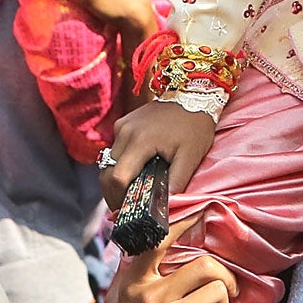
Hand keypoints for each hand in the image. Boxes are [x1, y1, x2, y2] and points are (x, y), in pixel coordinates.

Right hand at [99, 216, 235, 302]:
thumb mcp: (121, 301)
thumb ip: (136, 275)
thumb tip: (151, 244)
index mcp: (134, 284)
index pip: (158, 242)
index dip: (184, 222)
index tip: (203, 210)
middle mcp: (150, 298)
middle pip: (204, 265)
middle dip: (224, 276)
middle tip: (227, 289)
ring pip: (217, 293)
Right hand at [103, 101, 217, 206]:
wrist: (193, 92)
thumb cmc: (195, 125)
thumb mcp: (191, 157)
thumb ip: (177, 183)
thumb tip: (164, 208)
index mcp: (140, 141)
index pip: (117, 178)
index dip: (119, 198)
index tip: (130, 210)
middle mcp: (125, 132)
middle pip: (107, 173)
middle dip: (114, 194)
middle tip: (128, 207)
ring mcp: (122, 126)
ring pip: (108, 163)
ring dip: (115, 180)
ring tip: (132, 192)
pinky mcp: (123, 123)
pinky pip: (114, 151)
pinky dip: (120, 165)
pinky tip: (134, 173)